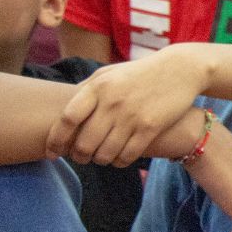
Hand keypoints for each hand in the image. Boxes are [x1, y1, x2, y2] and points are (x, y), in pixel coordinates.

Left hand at [48, 46, 208, 165]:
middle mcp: (113, 102)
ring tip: (100, 158)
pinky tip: (119, 159)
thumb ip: (86, 89)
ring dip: (99, 160)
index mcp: (98, 87)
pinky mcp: (150, 127)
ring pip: (105, 153)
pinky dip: (119, 162)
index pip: (67, 118)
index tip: (52, 151)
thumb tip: (63, 110)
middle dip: (78, 156)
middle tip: (80, 157)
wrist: (180, 69)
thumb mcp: (109, 73)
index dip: (56, 139)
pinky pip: (127, 155)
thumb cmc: (139, 73)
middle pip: (84, 142)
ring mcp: (132, 116)